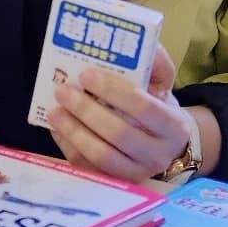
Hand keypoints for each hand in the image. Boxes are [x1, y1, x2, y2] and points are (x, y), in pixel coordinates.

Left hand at [48, 45, 199, 182]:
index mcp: (173, 125)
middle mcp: (158, 154)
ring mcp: (136, 172)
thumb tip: (138, 44)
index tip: (86, 74)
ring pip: (102, 156)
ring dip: (73, 131)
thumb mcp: (162, 84)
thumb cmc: (157, 106)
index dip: (113, 91)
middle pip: (120, 134)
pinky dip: (68, 146)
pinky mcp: (115, 182)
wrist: (165, 144)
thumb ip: (154, 63)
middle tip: (63, 91)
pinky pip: (87, 168)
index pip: (144, 107)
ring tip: (55, 110)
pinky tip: (57, 128)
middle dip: (87, 110)